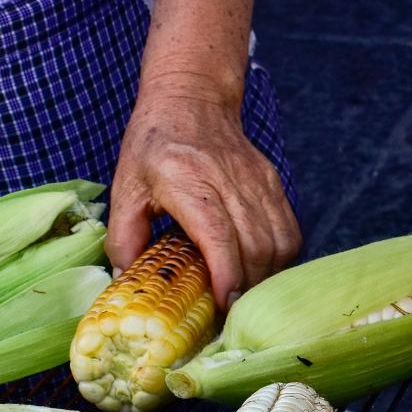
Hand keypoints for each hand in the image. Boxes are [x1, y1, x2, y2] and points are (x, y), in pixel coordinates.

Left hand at [106, 77, 299, 306]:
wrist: (192, 98)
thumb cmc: (153, 144)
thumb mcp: (125, 188)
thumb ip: (123, 237)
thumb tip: (125, 282)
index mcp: (186, 178)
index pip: (218, 233)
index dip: (225, 274)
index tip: (223, 303)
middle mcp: (228, 179)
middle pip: (254, 245)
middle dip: (246, 287)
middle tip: (228, 313)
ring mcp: (257, 181)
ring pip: (278, 242)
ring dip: (264, 277)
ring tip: (243, 294)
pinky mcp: (273, 184)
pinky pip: (288, 232)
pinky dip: (278, 259)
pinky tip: (258, 271)